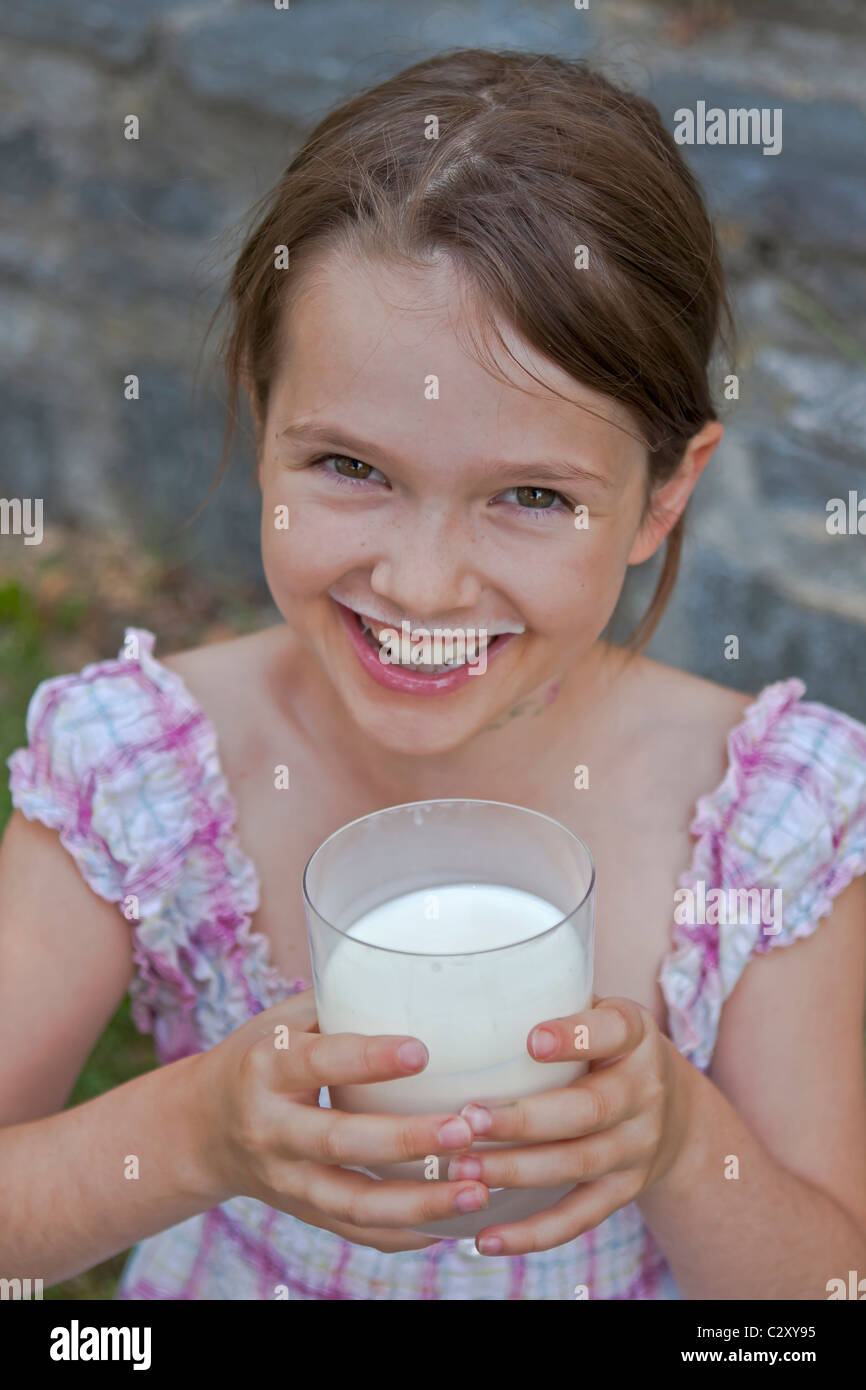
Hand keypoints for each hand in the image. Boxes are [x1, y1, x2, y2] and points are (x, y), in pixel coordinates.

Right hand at [197, 988, 489, 1252]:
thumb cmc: (258, 1057)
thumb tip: (416, 974)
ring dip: (421, 1202)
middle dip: (409, 1140)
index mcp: (265, 1069)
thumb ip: (339, 1004)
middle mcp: (272, 1130)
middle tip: (467, 1128)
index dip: (368, 1058)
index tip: (423, 1051)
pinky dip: (407, 1233)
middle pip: (342, 1142)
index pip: (318, 1062)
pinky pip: (358, 1233)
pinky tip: (454, 1224)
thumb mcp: (281, 1021)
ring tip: (478, 1190)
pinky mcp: (304, 1212)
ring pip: (355, 1204)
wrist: (200, 1130)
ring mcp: (286, 1181)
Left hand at [447, 996, 695, 1255]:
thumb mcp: (597, 1013)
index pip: (612, 1031)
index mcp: (634, 1036)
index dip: (575, 1036)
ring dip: (517, 1171)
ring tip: (462, 1170)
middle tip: (467, 1119)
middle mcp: (643, 1092)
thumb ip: (550, 1000)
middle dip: (524, 1119)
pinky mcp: (624, 1191)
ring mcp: (637, 1147)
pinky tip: (486, 1239)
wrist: (677, 1113)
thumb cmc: (604, 1048)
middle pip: (586, 1111)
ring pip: (577, 1165)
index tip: (530, 1040)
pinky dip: (533, 1234)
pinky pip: (579, 1217)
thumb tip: (457, 992)